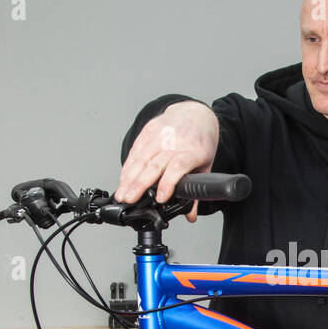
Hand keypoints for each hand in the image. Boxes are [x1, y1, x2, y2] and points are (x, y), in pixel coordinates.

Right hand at [115, 101, 217, 221]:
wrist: (196, 113)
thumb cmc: (200, 142)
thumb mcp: (205, 165)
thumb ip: (196, 190)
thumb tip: (191, 215)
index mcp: (194, 151)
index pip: (179, 166)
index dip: (168, 182)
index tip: (159, 198)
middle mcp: (176, 141)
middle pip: (155, 164)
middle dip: (139, 184)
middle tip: (129, 199)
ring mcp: (161, 134)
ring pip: (141, 158)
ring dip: (129, 178)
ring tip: (122, 194)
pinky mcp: (149, 129)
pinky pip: (135, 150)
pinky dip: (128, 166)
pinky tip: (123, 179)